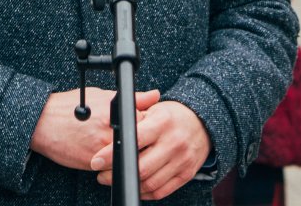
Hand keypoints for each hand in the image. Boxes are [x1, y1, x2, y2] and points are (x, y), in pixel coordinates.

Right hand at [31, 88, 159, 170]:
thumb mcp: (101, 95)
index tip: (150, 125)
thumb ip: (132, 97)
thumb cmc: (70, 106)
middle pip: (140, 142)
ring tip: (123, 145)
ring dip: (129, 154)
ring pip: (127, 157)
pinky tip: (111, 155)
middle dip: (143, 142)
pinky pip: (112, 168)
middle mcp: (109, 132)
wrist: (43, 123)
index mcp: (114, 113)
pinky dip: (115, 163)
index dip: (151, 125)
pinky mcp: (92, 164)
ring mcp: (101, 150)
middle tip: (139, 138)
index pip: (147, 122)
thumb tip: (155, 95)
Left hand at [93, 99, 209, 200]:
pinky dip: (145, 192)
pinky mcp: (186, 174)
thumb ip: (134, 117)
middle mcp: (174, 142)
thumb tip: (110, 127)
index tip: (96, 160)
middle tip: (101, 173)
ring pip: (150, 183)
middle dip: (115, 174)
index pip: (134, 141)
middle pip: (141, 167)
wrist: (203, 123)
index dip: (112, 153)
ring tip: (114, 178)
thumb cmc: (172, 116)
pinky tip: (134, 184)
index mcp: (163, 122)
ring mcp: (182, 160)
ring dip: (128, 184)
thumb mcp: (154, 109)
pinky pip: (161, 191)